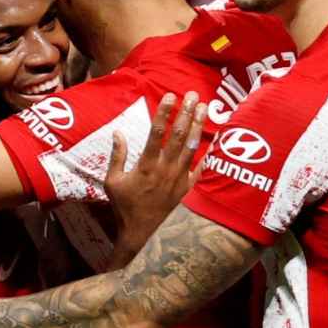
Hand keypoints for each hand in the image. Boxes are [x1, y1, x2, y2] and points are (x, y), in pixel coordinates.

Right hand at [105, 91, 205, 269]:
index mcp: (146, 166)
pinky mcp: (188, 188)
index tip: (170, 96)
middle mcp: (165, 169)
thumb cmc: (124, 207)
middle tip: (192, 95)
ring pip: (191, 147)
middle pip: (178, 136)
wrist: (140, 233)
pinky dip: (208, 153)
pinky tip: (215, 137)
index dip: (164, 113)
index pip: (156, 133)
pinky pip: (201, 168)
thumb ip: (117, 156)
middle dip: (186, 113)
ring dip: (198, 125)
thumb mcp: (112, 181)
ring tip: (204, 107)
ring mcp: (179, 179)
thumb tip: (117, 132)